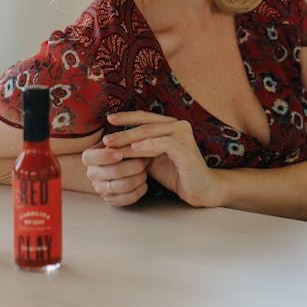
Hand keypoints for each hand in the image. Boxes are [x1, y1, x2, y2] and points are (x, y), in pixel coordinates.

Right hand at [80, 141, 149, 206]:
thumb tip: (130, 141)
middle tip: (144, 160)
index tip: (120, 153)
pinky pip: (127, 198)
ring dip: (139, 178)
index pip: (93, 158)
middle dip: (134, 166)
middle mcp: (92, 174)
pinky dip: (139, 190)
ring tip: (145, 171)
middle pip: (114, 172)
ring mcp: (100, 188)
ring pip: (123, 186)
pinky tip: (144, 183)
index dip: (107, 156)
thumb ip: (120, 140)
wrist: (119, 163)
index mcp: (89, 157)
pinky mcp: (111, 199)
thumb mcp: (116, 140)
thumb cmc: (119, 147)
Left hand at [102, 111, 223, 208]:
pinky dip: (147, 145)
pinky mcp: (186, 148)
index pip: (145, 117)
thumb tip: (115, 144)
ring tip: (113, 144)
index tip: (109, 119)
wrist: (200, 189)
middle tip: (106, 137)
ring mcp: (183, 135)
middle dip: (123, 130)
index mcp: (170, 125)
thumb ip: (139, 149)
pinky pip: (163, 144)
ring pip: (151, 132)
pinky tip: (133, 149)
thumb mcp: (153, 159)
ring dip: (129, 138)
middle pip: (146, 124)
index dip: (127, 117)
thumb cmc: (176, 173)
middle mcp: (178, 125)